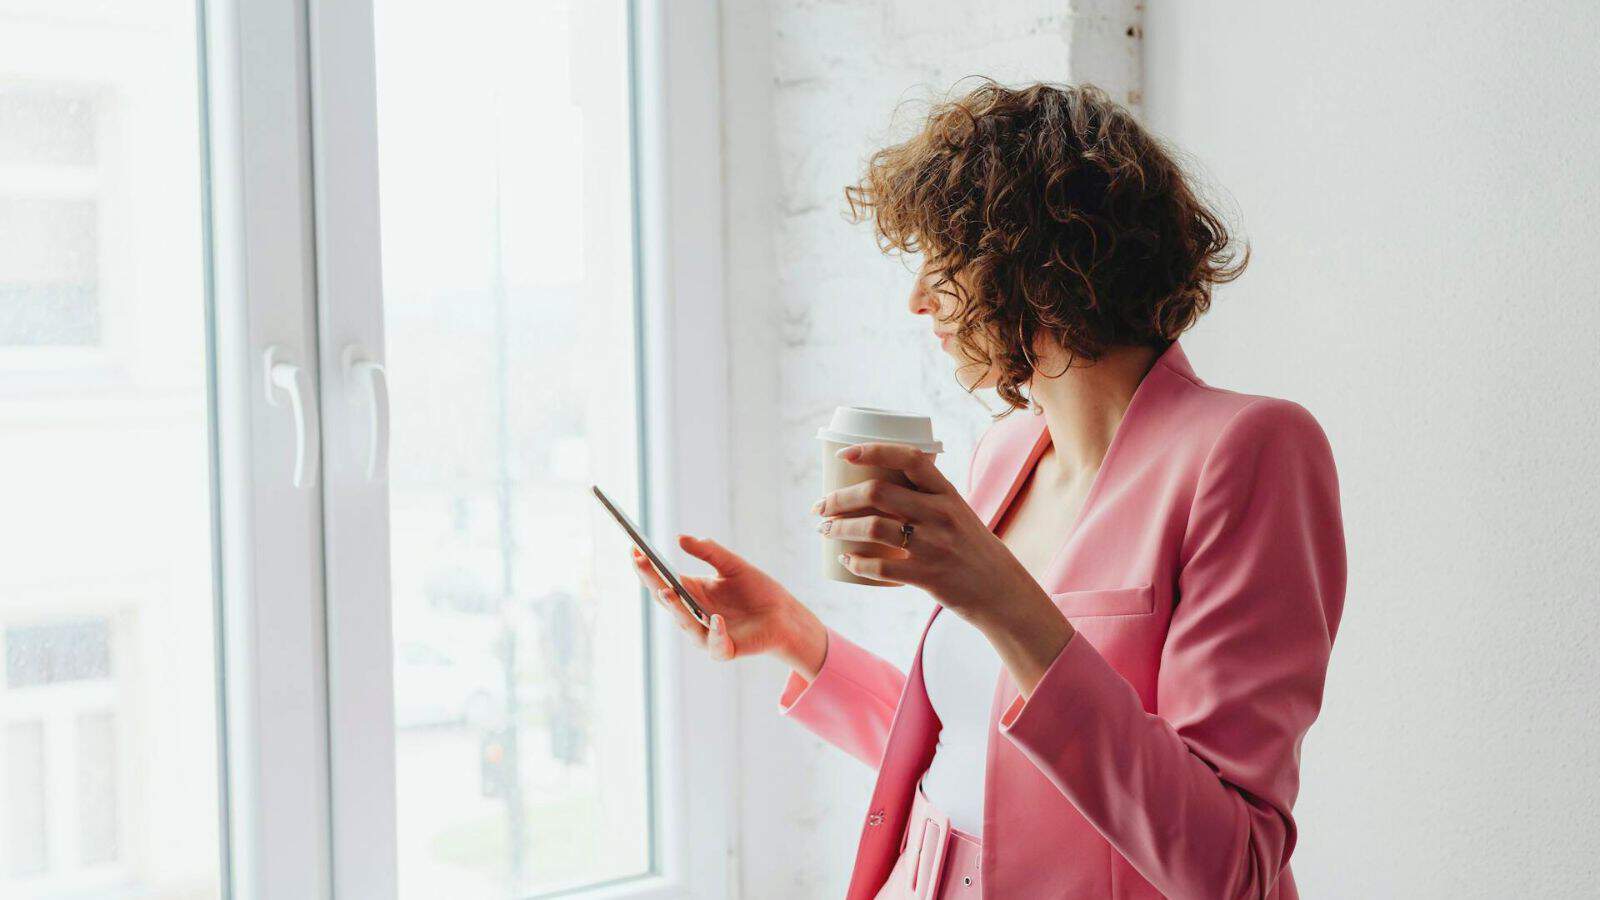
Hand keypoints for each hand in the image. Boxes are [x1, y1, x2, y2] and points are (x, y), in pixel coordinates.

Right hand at [630, 535, 826, 678]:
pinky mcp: (724, 649)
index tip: (634, 547)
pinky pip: (714, 643)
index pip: (662, 578)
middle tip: (639, 561)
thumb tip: (680, 538)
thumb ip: (709, 552)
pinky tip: (716, 619)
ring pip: (684, 622)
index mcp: (692, 591)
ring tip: (666, 589)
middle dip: (651, 579)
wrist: (785, 615)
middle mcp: (694, 613)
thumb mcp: (733, 565)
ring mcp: (706, 633)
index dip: (647, 565)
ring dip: (675, 607)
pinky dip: (714, 632)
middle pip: (666, 598)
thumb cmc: (758, 590)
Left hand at [815, 442, 1057, 630]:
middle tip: (821, 506)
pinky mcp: (928, 575)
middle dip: (839, 498)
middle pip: (877, 493)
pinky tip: (846, 561)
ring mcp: (934, 545)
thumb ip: (925, 499)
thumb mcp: (957, 513)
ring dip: (840, 528)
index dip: (873, 450)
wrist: (1001, 590)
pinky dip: (856, 563)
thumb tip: (877, 489)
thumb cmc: (972, 548)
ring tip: (826, 530)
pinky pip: (880, 567)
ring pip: (871, 528)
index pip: (909, 458)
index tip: (844, 455)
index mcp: (948, 493)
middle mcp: (941, 514)